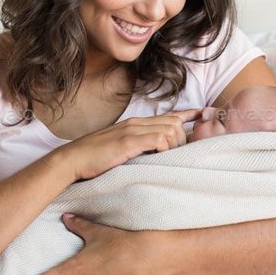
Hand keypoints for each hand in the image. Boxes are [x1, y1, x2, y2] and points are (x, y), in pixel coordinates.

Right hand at [54, 108, 201, 180]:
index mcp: (134, 123)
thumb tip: (153, 154)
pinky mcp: (129, 141)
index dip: (188, 115)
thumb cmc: (93, 160)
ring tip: (167, 160)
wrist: (72, 160)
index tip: (203, 115)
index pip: (168, 115)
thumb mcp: (119, 150)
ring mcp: (132, 130)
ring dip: (175, 145)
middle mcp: (136, 123)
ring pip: (170, 129)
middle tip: (181, 155)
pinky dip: (165, 149)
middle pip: (174, 122)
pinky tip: (158, 159)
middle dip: (184, 138)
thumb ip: (137, 147)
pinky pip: (159, 139)